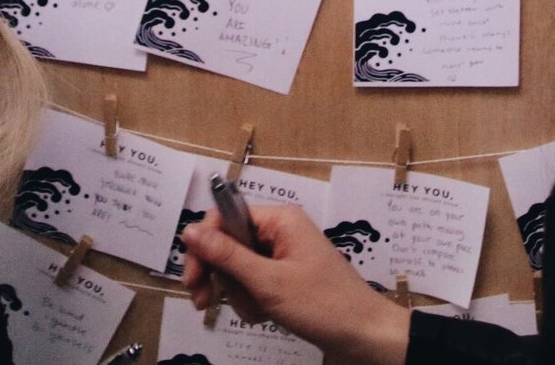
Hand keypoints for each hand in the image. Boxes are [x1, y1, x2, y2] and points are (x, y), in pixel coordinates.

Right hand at [182, 204, 408, 364]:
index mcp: (280, 219)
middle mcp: (280, 231)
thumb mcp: (268, 282)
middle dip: (219, 276)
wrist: (364, 336)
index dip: (203, 246)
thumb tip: (190, 230)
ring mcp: (284, 255)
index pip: (224, 217)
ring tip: (258, 311)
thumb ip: (227, 256)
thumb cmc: (323, 305)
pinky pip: (254, 283)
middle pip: (228, 244)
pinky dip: (254, 301)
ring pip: (239, 268)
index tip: (192, 278)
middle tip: (204, 303)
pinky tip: (267, 315)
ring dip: (240, 294)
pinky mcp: (286, 277)